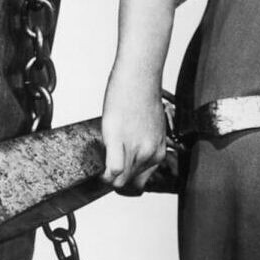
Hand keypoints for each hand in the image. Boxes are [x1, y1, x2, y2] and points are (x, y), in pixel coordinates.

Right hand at [101, 67, 167, 191]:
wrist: (139, 76)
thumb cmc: (143, 95)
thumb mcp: (152, 128)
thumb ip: (145, 145)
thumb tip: (131, 154)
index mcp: (159, 151)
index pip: (141, 180)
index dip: (126, 178)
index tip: (118, 174)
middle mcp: (150, 153)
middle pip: (129, 182)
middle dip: (116, 177)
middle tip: (107, 167)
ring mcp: (135, 148)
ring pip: (120, 180)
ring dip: (109, 175)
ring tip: (103, 163)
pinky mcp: (119, 140)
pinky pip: (113, 170)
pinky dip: (105, 173)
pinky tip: (100, 168)